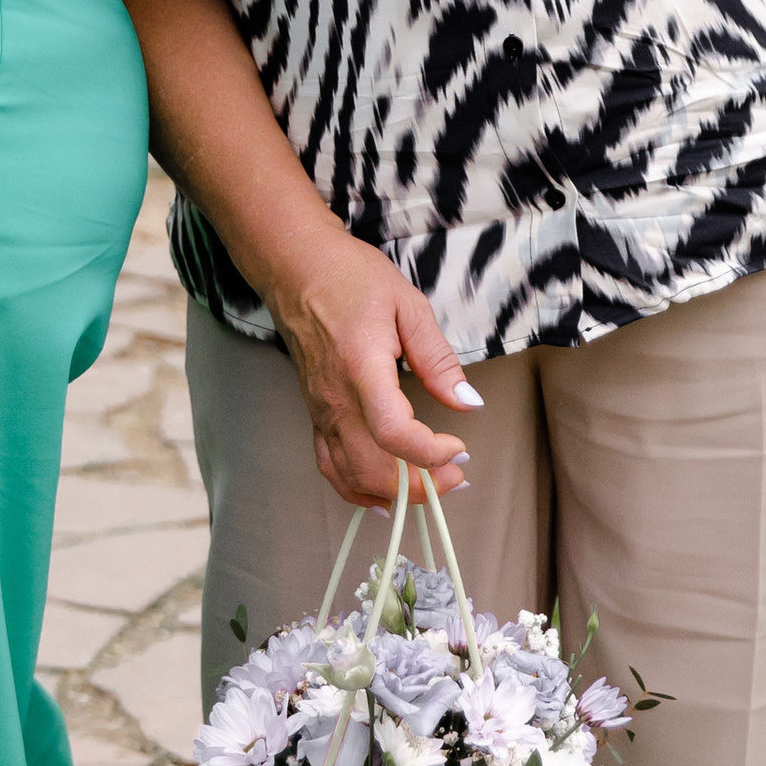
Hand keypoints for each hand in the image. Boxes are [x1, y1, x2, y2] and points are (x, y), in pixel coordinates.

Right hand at [268, 227, 479, 508]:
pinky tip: (384, 497)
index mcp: (361, 369)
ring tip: (430, 485)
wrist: (297, 269)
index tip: (459, 447)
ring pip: (351, 476)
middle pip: (372, 468)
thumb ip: (438, 359)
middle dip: (420, 485)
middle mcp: (336, 399)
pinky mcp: (315, 414)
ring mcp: (321, 412)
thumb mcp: (408, 306)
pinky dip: (357, 491)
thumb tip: (468, 402)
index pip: (392, 433)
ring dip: (393, 493)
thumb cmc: (352, 278)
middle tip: (456, 474)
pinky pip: (330, 467)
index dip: (429, 453)